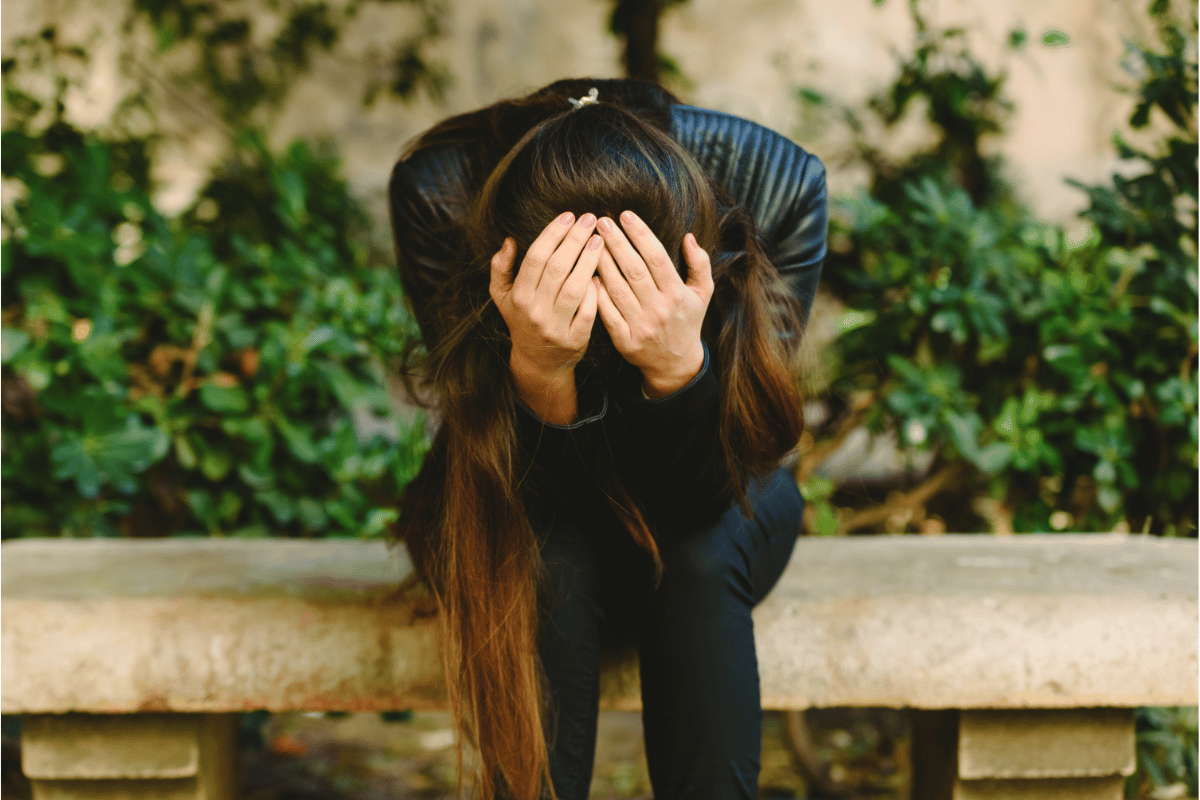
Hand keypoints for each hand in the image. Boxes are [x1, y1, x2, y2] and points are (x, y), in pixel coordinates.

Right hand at [489, 211, 601, 422]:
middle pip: (557, 268)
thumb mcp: (502, 296)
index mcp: (518, 296)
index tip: (569, 216)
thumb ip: (500, 268)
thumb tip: (508, 240)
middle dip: (575, 240)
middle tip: (590, 219)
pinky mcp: (575, 339)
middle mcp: (535, 311)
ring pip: (574, 287)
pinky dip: (595, 291)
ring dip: (589, 261)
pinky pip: (588, 311)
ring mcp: (555, 327)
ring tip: (600, 240)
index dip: (553, 234)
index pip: (536, 258)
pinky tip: (604, 272)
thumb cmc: (522, 320)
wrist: (538, 362)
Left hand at [593, 210, 712, 398]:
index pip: (656, 257)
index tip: (626, 215)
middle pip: (634, 269)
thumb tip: (688, 237)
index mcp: (677, 293)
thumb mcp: (702, 293)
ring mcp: (641, 326)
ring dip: (602, 263)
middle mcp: (659, 308)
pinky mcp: (625, 340)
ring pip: (617, 288)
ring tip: (589, 242)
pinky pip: (607, 313)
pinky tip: (588, 274)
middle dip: (616, 243)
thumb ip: (699, 264)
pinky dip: (598, 294)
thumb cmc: (687, 321)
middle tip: (601, 221)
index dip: (640, 234)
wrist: (676, 364)